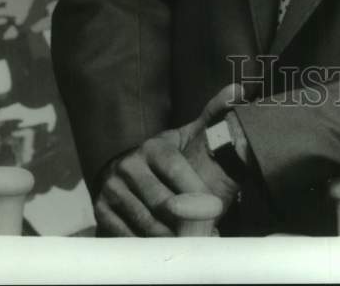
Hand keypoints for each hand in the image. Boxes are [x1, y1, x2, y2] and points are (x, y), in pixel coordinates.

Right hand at [94, 84, 246, 236]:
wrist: (126, 168)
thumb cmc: (168, 156)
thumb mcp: (190, 134)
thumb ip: (214, 114)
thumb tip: (238, 89)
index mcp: (153, 147)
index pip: (176, 170)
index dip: (196, 191)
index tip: (216, 208)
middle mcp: (129, 166)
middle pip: (162, 202)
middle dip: (187, 221)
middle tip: (206, 233)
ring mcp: (113, 189)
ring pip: (146, 223)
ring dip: (171, 239)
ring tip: (192, 244)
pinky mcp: (101, 212)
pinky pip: (127, 237)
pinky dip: (149, 248)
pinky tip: (166, 250)